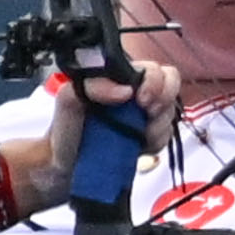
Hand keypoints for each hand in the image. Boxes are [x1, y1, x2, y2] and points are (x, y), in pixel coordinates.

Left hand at [11, 61, 182, 210]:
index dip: (155, 82)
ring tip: (136, 136)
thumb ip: (93, 85)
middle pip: (171, 84)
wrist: (63, 166)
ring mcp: (144, 116)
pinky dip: (156, 143)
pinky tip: (139, 147)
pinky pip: (166, 136)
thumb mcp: (69, 99)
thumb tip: (125, 90)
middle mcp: (135, 93)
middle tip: (147, 115)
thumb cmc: (64, 129)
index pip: (152, 69)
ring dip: (157, 127)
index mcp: (118, 79)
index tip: (141, 100)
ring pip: (170, 113)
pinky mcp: (149, 139)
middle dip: (163, 101)